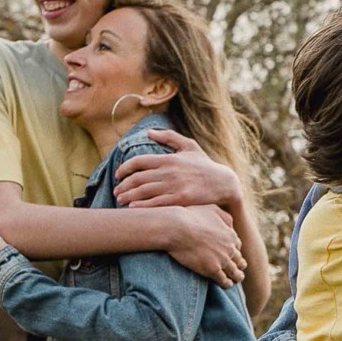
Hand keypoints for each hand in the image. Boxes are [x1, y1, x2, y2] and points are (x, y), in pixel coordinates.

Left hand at [114, 129, 241, 208]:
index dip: (124, 168)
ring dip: (129, 197)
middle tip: (116, 191)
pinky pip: (157, 203)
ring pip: (144, 192)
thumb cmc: (205, 165)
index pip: (139, 162)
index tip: (118, 175)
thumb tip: (149, 132)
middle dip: (123, 186)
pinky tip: (133, 209)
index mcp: (169, 158)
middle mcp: (169, 171)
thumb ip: (169, 137)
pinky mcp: (181, 199)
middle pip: (138, 178)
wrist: (224, 183)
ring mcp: (175, 186)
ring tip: (120, 201)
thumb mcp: (190, 146)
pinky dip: (142, 206)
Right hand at [165, 203, 245, 286]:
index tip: (235, 255)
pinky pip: (223, 280)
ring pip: (234, 272)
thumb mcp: (212, 210)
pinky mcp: (212, 270)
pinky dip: (226, 283)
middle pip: (239, 260)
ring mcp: (222, 260)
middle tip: (240, 269)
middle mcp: (230, 248)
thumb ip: (225, 217)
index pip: (238, 246)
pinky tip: (226, 285)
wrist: (177, 228)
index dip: (236, 251)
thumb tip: (232, 225)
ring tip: (236, 279)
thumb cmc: (191, 216)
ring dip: (236, 276)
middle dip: (239, 264)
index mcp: (230, 234)